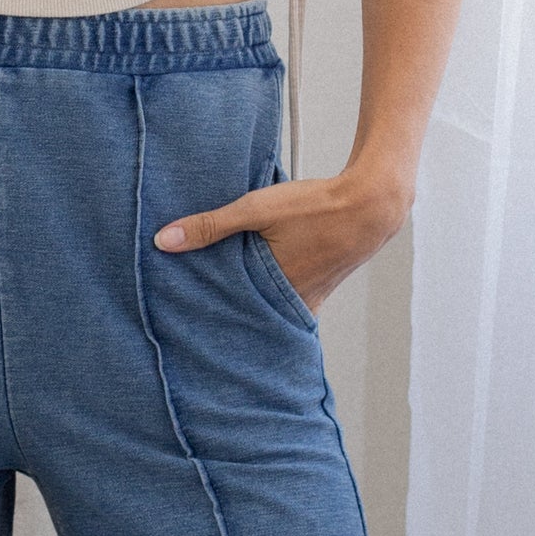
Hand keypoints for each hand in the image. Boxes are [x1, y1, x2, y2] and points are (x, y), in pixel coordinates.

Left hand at [152, 163, 412, 318]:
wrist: (372, 206)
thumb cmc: (315, 206)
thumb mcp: (257, 209)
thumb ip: (210, 225)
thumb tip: (163, 241)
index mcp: (272, 293)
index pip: (226, 318)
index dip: (203, 323)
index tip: (178, 329)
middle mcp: (289, 307)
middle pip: (244, 321)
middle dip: (220, 323)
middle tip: (188, 328)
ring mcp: (305, 304)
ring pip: (265, 315)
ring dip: (245, 312)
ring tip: (215, 314)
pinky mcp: (315, 295)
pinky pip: (283, 307)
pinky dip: (267, 304)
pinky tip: (252, 297)